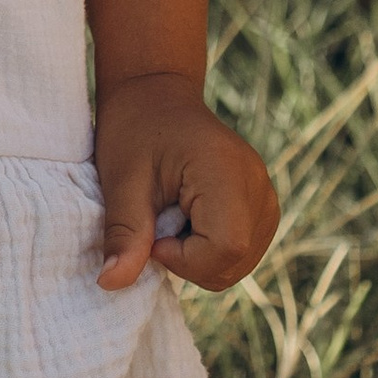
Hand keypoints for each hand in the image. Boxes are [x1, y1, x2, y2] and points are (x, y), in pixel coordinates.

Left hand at [94, 71, 276, 292]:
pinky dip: (211, 250)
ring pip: (241, 263)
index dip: (184, 259)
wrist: (156, 94)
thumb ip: (124, 234)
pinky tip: (187, 220)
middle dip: (190, 262)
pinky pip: (244, 251)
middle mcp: (259, 185)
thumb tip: (111, 284)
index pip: (225, 247)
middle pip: (235, 262)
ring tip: (172, 218)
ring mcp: (266, 195)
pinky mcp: (263, 204)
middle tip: (156, 227)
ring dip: (200, 258)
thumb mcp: (121, 180)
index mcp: (227, 171)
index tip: (150, 236)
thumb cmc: (134, 128)